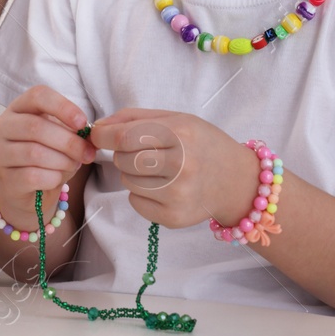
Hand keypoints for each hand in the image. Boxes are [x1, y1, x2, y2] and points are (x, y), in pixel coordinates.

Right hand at [0, 85, 95, 227]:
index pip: (37, 96)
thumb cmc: (48, 160)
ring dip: (62, 161)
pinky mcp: (4, 178)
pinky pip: (32, 176)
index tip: (83, 123)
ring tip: (72, 166)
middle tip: (87, 154)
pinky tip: (56, 179)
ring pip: (34, 153)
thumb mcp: (61, 139)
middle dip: (68, 141)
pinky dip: (53, 178)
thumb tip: (90, 136)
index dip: (62, 107)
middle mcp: (3, 127)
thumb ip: (73, 132)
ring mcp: (0, 153)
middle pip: (36, 126)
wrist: (31, 194)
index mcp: (18, 108)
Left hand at [89, 108, 259, 229]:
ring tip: (159, 170)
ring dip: (133, 174)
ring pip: (127, 181)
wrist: (237, 180)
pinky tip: (163, 187)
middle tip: (141, 152)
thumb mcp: (176, 119)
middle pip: (123, 160)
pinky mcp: (174, 217)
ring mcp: (178, 194)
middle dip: (122, 154)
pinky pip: (135, 202)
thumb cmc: (202, 144)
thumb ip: (133, 118)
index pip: (124, 137)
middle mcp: (182, 165)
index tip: (98, 136)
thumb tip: (97, 128)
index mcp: (181, 134)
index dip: (103, 136)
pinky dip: (141, 194)